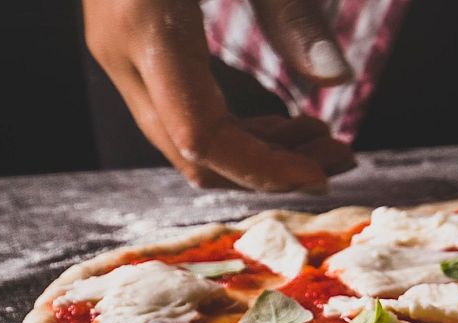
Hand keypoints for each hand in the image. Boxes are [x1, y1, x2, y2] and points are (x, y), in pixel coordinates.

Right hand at [84, 0, 357, 191]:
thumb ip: (292, 11)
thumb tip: (338, 80)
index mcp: (147, 28)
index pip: (205, 139)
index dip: (268, 169)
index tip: (330, 172)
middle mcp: (119, 49)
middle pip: (191, 153)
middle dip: (271, 166)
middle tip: (343, 152)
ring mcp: (115, 47)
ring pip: (181, 138)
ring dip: (256, 149)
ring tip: (324, 137)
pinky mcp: (125, 39)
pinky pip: (176, 108)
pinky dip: (233, 125)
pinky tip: (286, 115)